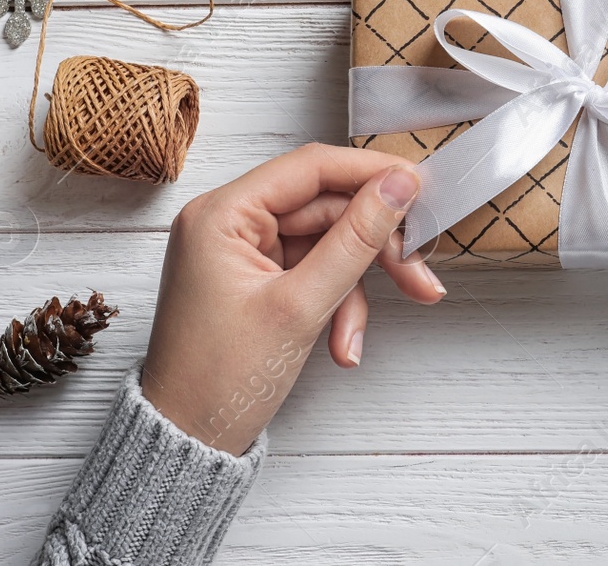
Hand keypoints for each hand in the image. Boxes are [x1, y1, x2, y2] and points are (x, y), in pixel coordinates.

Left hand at [141, 144, 445, 454]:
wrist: (186, 440)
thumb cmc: (218, 380)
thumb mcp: (300, 306)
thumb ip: (356, 239)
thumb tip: (398, 184)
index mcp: (221, 213)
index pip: (312, 167)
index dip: (372, 173)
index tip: (421, 186)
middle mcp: (228, 221)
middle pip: (327, 208)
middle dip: (374, 248)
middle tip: (419, 276)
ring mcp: (242, 249)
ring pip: (327, 243)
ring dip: (356, 288)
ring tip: (356, 339)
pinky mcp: (256, 276)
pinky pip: (314, 269)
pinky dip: (336, 303)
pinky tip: (341, 344)